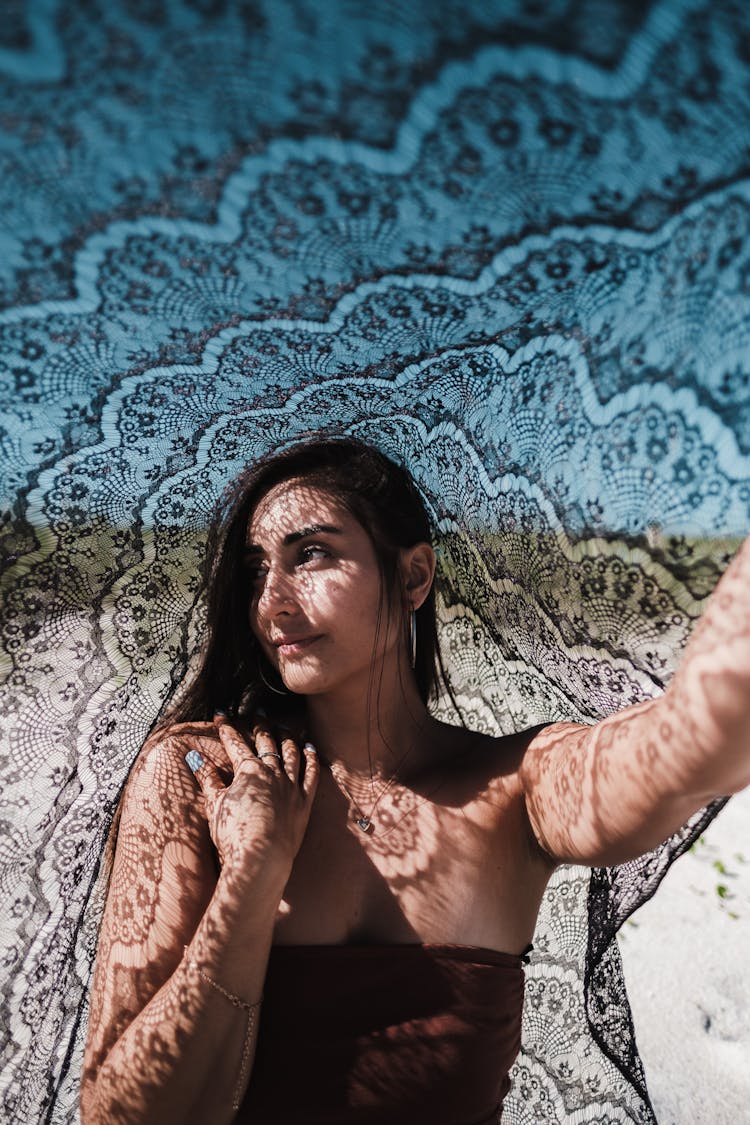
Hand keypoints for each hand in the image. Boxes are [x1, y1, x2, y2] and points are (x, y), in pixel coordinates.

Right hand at [184, 714, 318, 885]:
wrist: (260, 860)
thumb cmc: (233, 834)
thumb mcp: (215, 804)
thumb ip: (207, 778)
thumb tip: (194, 756)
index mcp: (248, 772)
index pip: (235, 743)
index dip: (227, 728)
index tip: (222, 715)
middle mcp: (272, 773)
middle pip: (266, 742)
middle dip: (260, 725)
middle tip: (257, 714)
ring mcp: (291, 787)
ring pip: (291, 753)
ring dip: (287, 737)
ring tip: (284, 727)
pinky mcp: (304, 803)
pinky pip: (311, 774)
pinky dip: (311, 758)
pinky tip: (310, 748)